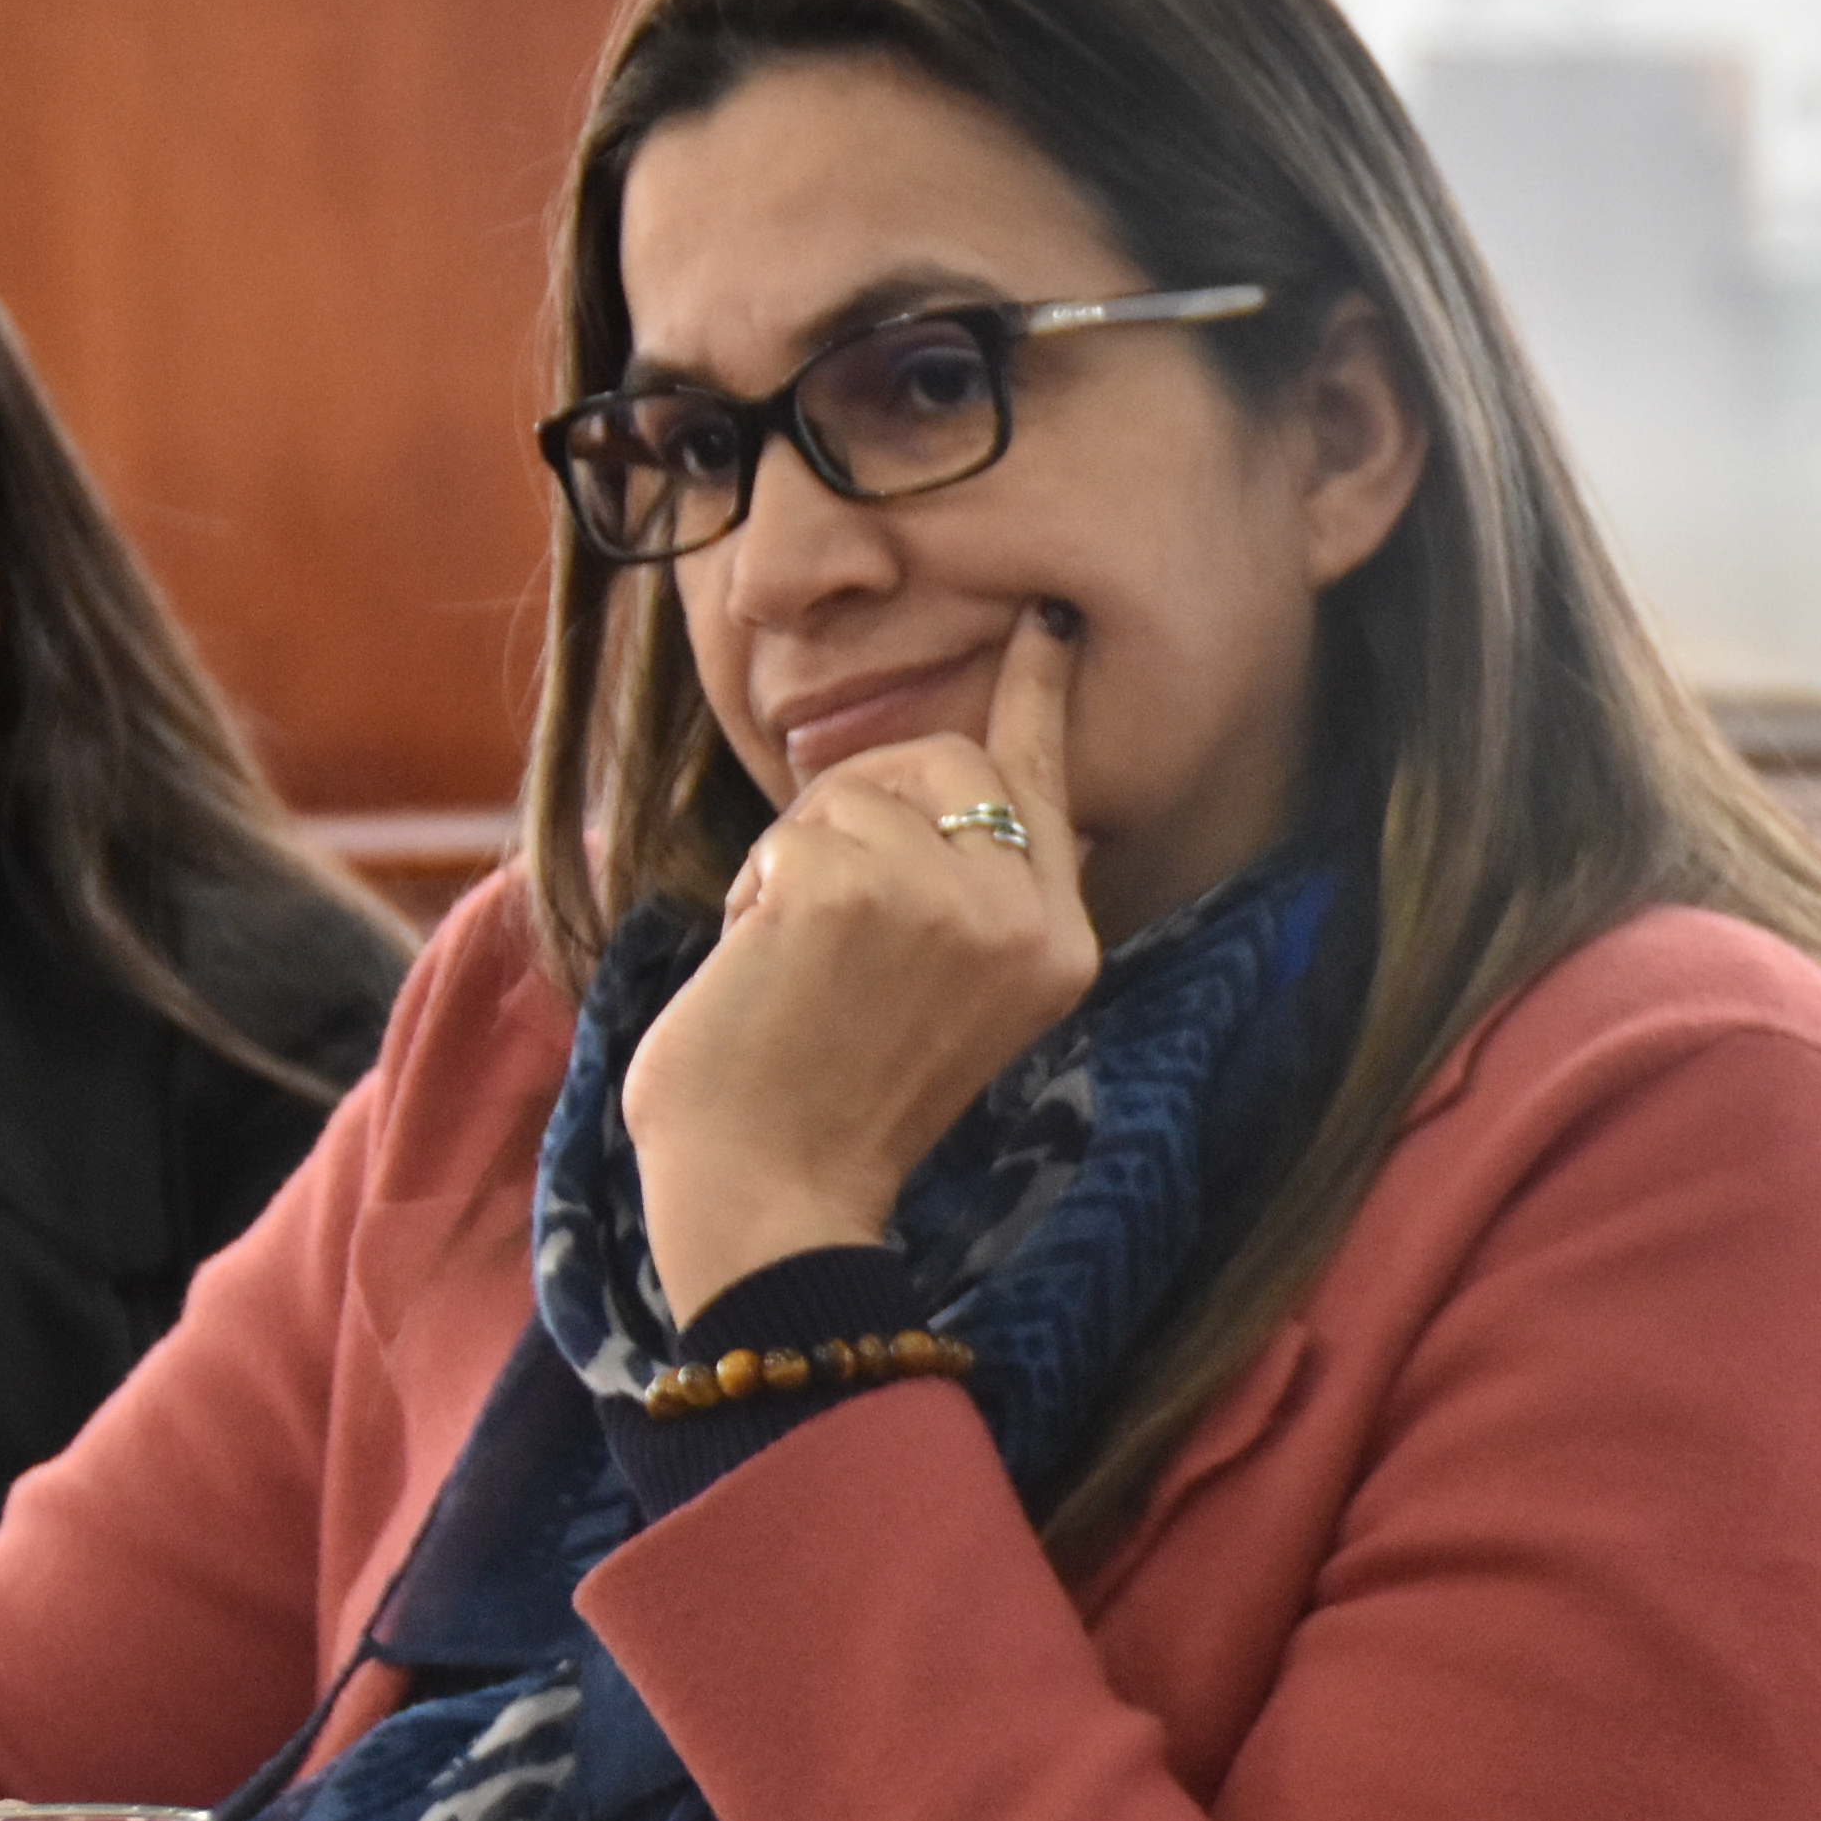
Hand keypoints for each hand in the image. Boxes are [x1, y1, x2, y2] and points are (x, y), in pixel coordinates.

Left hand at [621, 601, 1100, 1322]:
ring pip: (859, 788)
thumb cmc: (832, 1102)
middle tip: (819, 903)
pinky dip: (759, 883)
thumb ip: (977, 900)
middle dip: (863, 800)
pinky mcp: (858, 887)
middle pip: (946, 761)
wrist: (773, 1195)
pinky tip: (766, 960)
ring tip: (796, 956)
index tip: (1043, 625)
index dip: (1038, 700)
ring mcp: (950, 901)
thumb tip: (958, 784)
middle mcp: (1028, 919)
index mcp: (1061, 948)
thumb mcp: (951, 997)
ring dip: (800, 855)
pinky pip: (793, 827)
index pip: (1049, 790)